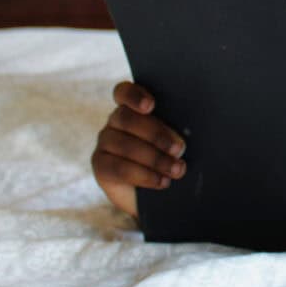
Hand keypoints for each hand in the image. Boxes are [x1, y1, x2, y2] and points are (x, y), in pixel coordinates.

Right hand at [91, 81, 186, 217]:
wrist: (158, 193)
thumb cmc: (173, 158)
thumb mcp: (177, 141)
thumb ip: (177, 130)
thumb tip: (184, 135)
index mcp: (133, 106)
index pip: (124, 92)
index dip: (135, 96)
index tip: (151, 106)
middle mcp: (115, 121)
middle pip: (127, 118)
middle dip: (156, 134)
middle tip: (179, 149)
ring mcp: (105, 142)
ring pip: (125, 145)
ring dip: (155, 158)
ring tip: (177, 170)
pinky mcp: (101, 165)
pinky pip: (119, 168)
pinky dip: (144, 175)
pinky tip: (162, 181)